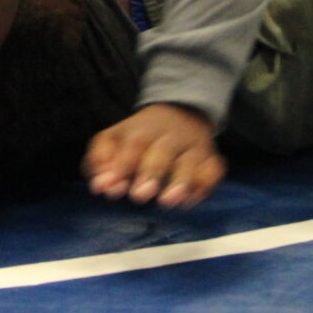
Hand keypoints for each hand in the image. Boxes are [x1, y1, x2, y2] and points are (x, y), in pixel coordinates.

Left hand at [82, 103, 225, 208]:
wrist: (182, 112)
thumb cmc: (140, 136)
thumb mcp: (114, 139)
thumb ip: (100, 160)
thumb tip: (99, 185)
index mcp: (144, 129)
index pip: (134, 144)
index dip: (123, 165)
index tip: (113, 188)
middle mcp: (171, 135)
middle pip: (164, 150)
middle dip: (151, 172)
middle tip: (139, 195)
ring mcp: (194, 146)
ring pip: (191, 161)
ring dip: (181, 181)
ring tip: (168, 201)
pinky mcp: (211, 159)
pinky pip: (213, 171)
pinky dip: (205, 185)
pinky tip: (190, 200)